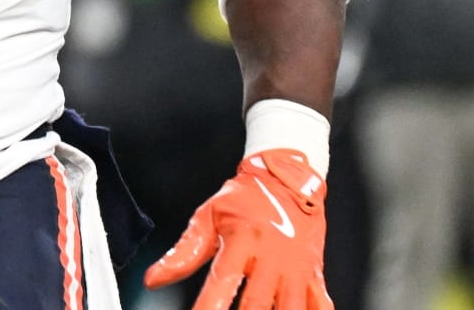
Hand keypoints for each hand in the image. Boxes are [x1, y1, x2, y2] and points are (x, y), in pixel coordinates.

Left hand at [144, 149, 330, 309]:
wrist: (287, 177)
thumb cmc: (244, 198)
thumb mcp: (208, 217)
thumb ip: (182, 253)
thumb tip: (153, 279)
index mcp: (243, 241)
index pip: (222, 282)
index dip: (210, 307)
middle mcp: (271, 257)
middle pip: (257, 304)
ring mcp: (296, 267)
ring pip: (290, 307)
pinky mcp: (314, 274)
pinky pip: (320, 304)